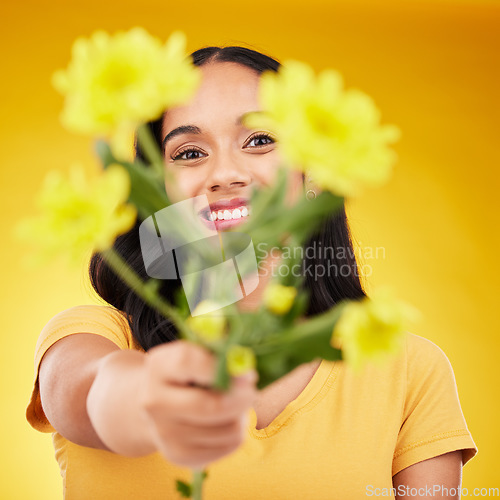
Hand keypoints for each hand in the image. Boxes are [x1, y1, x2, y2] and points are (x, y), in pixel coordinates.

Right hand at [139, 340, 257, 467]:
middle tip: (252, 390)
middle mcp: (154, 402)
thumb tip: (244, 368)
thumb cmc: (188, 372)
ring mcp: (164, 433)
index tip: (246, 371)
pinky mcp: (179, 456)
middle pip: (210, 406)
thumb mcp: (197, 352)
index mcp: (158, 366)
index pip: (187, 362)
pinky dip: (236, 432)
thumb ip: (219, 353)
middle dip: (242, 398)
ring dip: (241, 414)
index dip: (222, 366)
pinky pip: (228, 446)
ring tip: (236, 403)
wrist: (157, 402)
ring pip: (227, 429)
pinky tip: (227, 420)